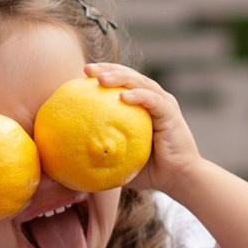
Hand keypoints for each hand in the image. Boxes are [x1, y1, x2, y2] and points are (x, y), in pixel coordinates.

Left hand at [82, 63, 205, 196]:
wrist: (177, 178)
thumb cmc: (148, 170)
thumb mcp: (120, 158)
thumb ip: (101, 151)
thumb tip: (70, 156)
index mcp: (141, 104)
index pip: (121, 82)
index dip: (103, 73)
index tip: (81, 74)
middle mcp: (153, 98)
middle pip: (128, 75)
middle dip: (107, 69)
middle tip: (86, 69)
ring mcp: (163, 104)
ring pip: (140, 83)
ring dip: (119, 78)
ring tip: (100, 79)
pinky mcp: (170, 113)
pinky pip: (152, 100)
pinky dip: (138, 96)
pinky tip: (123, 96)